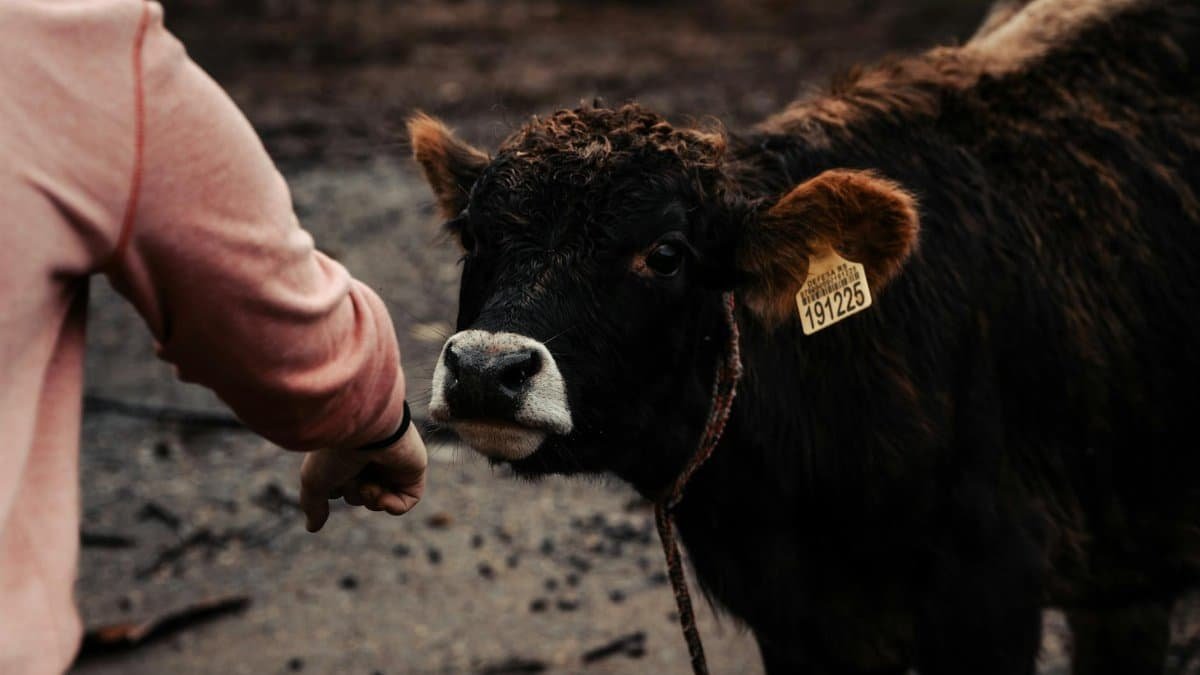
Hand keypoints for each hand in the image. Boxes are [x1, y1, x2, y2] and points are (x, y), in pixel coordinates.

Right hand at [299, 425, 426, 531]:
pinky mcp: (413, 470)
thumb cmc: (336, 450)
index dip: (335, 490)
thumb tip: (312, 528)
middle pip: (358, 496)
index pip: (339, 488)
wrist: (368, 428)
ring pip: (379, 501)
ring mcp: (392, 465)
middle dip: (353, 493)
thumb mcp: (315, 481)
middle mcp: (369, 458)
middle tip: (352, 474)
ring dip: (371, 498)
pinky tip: (384, 497)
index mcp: (346, 456)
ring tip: (369, 482)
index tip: (331, 475)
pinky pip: (405, 502)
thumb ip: (313, 504)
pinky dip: (393, 506)